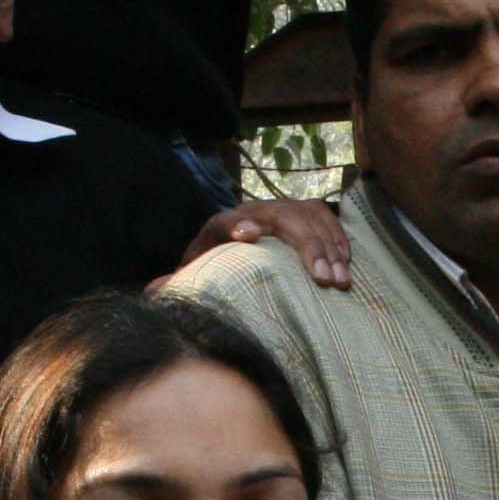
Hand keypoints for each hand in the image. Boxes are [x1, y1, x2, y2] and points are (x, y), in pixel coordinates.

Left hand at [178, 195, 351, 288]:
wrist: (232, 241)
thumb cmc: (215, 264)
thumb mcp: (194, 272)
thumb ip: (177, 281)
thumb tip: (152, 291)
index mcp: (222, 224)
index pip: (230, 220)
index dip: (241, 224)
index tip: (244, 236)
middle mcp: (254, 210)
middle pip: (283, 218)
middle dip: (306, 247)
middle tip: (323, 280)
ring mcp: (282, 208)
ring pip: (310, 217)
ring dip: (328, 247)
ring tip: (339, 280)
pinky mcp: (302, 212)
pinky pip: (325, 218)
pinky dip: (337, 239)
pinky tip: (346, 263)